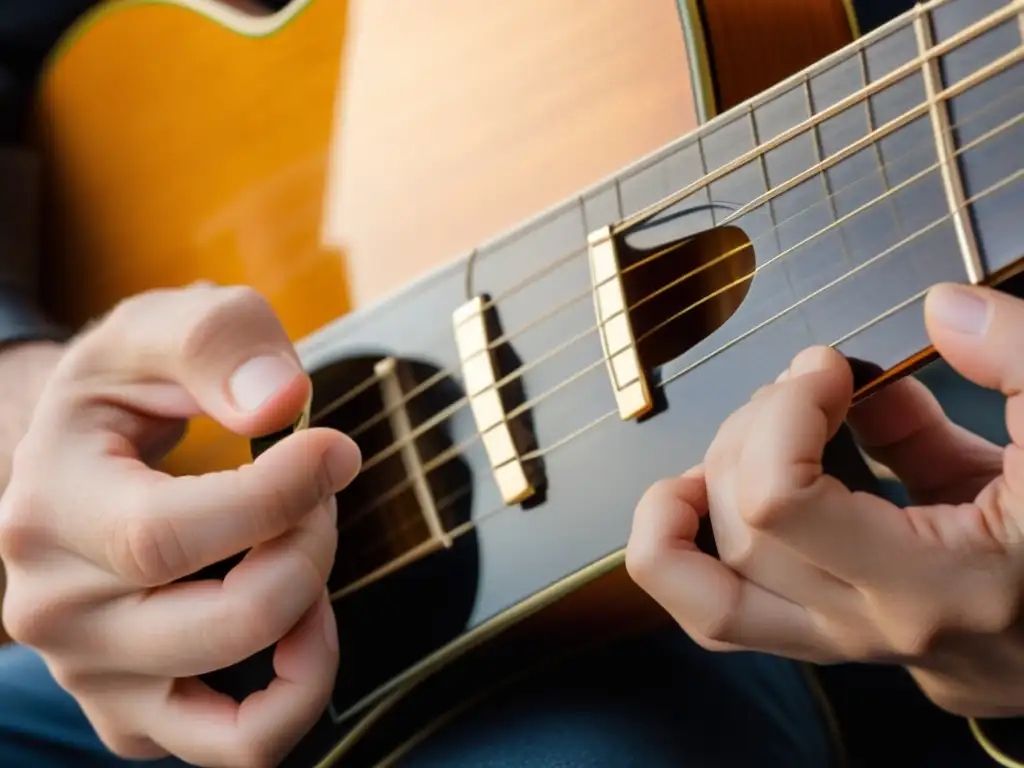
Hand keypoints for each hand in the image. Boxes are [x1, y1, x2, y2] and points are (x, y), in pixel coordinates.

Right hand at [0, 285, 360, 766]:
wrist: (77, 455)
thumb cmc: (126, 392)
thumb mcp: (156, 330)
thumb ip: (218, 340)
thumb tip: (281, 401)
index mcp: (48, 512)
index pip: (169, 536)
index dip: (281, 495)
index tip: (335, 448)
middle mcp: (55, 612)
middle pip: (224, 622)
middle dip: (309, 546)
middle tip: (321, 488)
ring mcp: (93, 675)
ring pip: (238, 715)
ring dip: (310, 616)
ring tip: (304, 546)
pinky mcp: (133, 713)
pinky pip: (238, 746)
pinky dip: (298, 694)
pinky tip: (306, 621)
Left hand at [626, 283, 1023, 717]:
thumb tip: (941, 310)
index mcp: (943, 582)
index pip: (780, 504)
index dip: (781, 413)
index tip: (827, 367)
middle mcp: (880, 627)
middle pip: (741, 532)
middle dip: (752, 432)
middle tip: (808, 388)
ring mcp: (850, 645)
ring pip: (710, 598)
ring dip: (693, 503)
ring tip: (745, 434)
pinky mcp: (835, 638)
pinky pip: (725, 614)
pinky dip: (687, 554)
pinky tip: (701, 490)